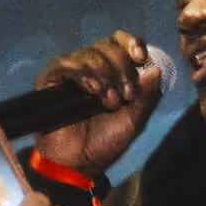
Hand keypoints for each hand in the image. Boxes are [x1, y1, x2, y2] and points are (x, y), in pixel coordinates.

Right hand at [20, 31, 166, 176]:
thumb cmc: (105, 143)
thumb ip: (147, 96)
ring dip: (105, 74)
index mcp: (112, 72)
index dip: (132, 44)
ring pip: (90, 53)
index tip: (140, 59)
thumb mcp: (135, 120)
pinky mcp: (50, 80)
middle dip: (122, 68)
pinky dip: (83, 73)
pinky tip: (90, 91)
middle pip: (108, 45)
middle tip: (123, 96)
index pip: (120, 41)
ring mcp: (69, 73)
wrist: (80, 163)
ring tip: (106, 101)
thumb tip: (156, 69)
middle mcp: (90, 68)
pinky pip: (66, 62)